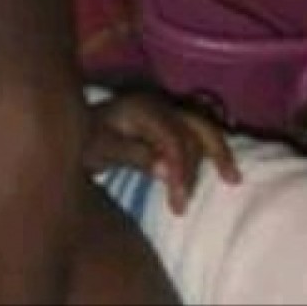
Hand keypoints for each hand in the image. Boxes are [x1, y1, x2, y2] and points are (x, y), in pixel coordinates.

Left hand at [84, 90, 242, 214]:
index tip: (179, 199)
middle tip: (223, 185)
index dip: (181, 168)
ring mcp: (167, 111)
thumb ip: (134, 156)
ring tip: (230, 180)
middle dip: (213, 155)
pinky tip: (225, 168)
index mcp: (141, 109)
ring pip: (203, 129)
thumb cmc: (86, 138)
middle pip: (197, 127)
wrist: (76, 126)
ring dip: (215, 155)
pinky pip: (199, 133)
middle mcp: (159, 106)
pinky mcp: (170, 122)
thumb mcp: (101, 149)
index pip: (173, 138)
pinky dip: (213, 149)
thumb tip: (167, 171)